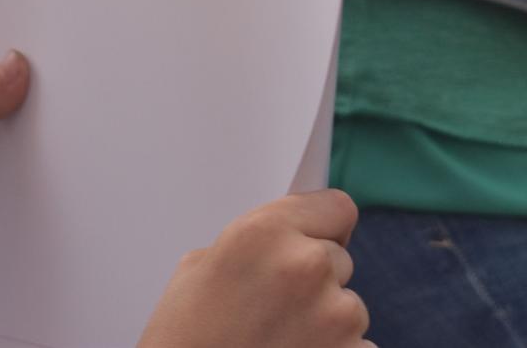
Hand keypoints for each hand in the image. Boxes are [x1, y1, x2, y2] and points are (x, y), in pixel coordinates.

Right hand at [139, 191, 369, 347]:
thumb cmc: (184, 339)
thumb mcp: (199, 270)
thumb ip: (253, 249)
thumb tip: (284, 249)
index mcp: (262, 234)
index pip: (335, 207)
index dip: (321, 226)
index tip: (310, 240)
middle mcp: (306, 267)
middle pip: (337, 258)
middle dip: (315, 279)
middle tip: (275, 307)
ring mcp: (338, 318)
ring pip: (349, 307)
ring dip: (326, 322)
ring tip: (281, 341)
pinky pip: (358, 347)